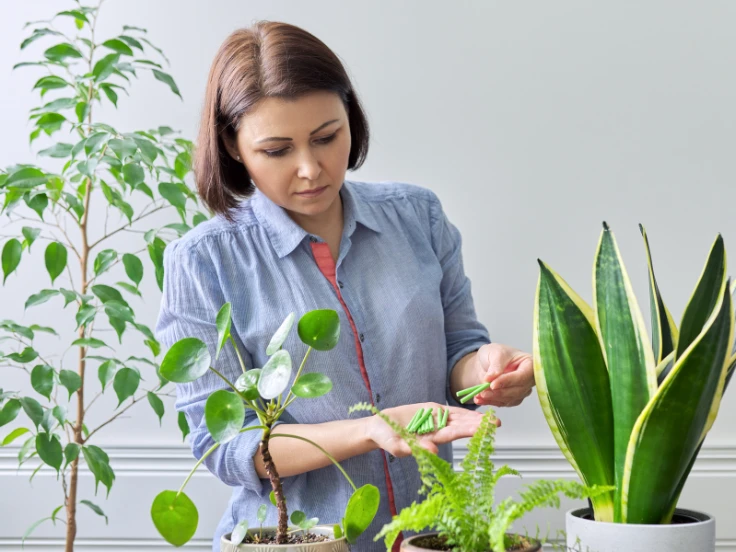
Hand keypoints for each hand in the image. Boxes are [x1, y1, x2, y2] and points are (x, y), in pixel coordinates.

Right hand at [364, 402, 499, 457]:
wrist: (378, 427)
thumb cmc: (385, 439)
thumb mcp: (396, 445)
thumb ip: (413, 448)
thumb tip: (433, 452)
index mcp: (431, 439)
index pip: (454, 434)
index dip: (470, 431)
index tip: (484, 431)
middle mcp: (437, 430)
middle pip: (461, 426)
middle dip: (478, 425)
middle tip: (497, 423)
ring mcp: (435, 420)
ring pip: (458, 418)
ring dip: (474, 417)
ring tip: (491, 416)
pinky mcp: (430, 410)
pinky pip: (449, 410)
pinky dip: (462, 410)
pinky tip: (475, 410)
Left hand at [472, 343, 534, 406]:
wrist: (488, 361)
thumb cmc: (496, 353)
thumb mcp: (495, 353)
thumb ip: (495, 366)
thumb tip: (491, 379)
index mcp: (530, 364)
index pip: (521, 376)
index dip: (507, 381)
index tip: (492, 384)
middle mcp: (529, 379)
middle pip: (517, 390)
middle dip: (499, 392)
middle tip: (483, 392)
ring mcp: (522, 390)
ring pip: (510, 399)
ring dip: (493, 399)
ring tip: (478, 395)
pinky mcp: (513, 399)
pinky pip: (503, 403)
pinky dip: (490, 402)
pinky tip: (479, 399)